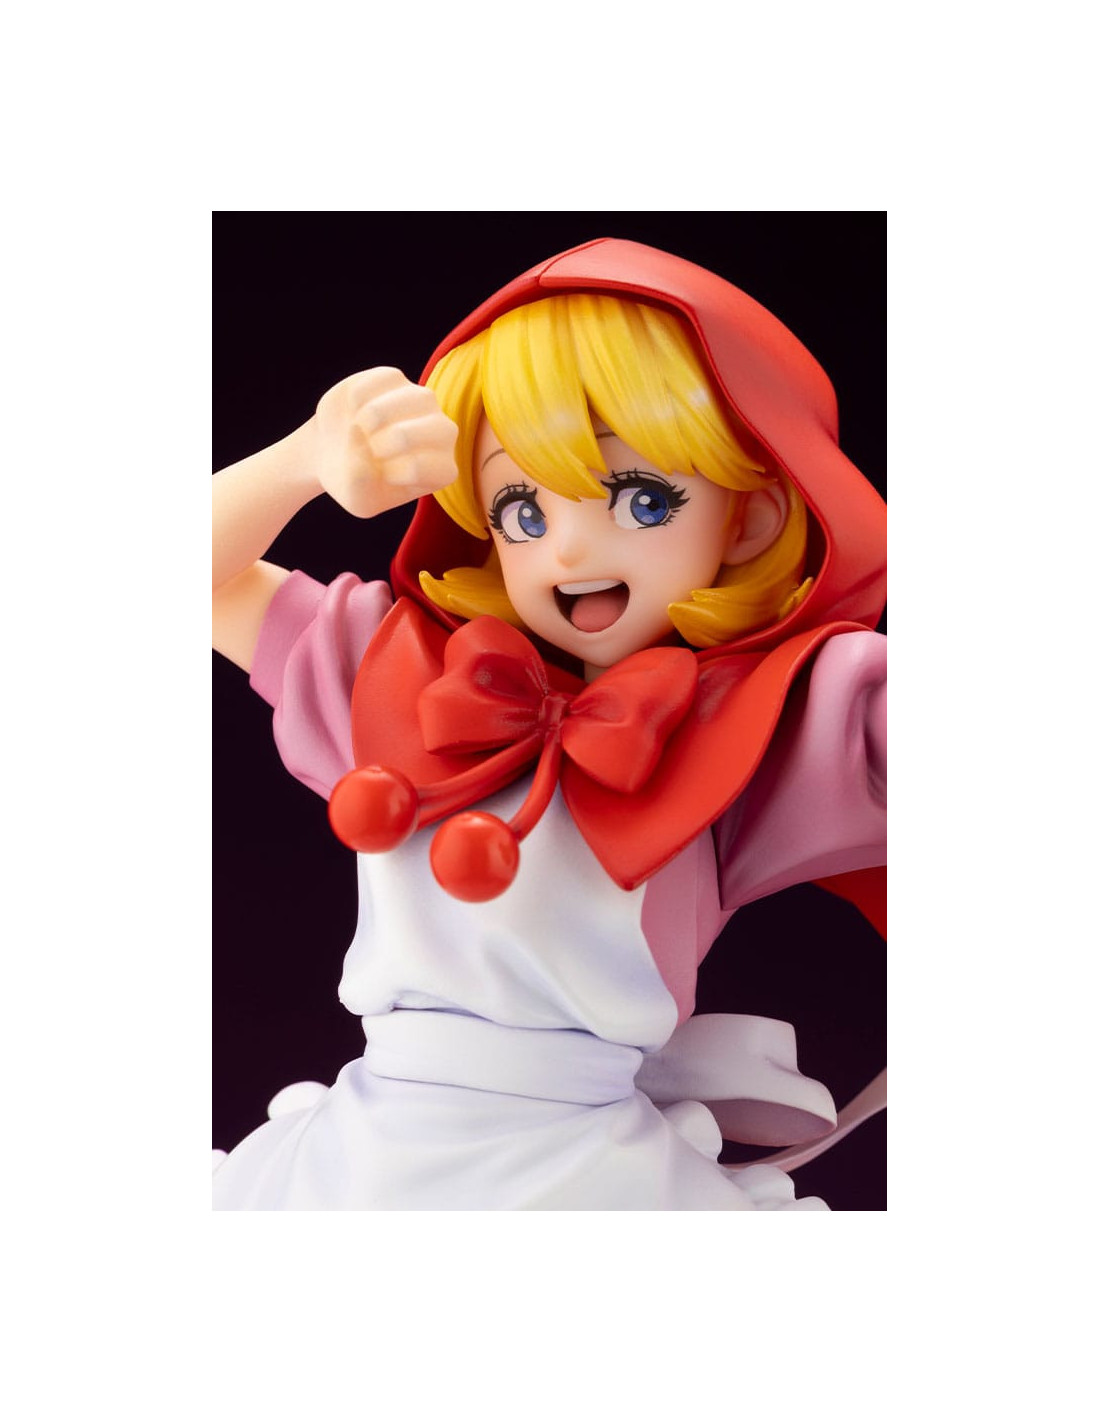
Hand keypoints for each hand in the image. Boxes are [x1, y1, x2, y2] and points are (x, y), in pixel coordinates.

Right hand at [312, 367, 458, 517]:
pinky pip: (379, 381)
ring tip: (361, 430)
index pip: (419, 466)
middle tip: (370, 451)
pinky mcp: (397, 379)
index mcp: (442, 469)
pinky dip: (356, 398)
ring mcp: (423, 401)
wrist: (336, 454)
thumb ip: (361, 483)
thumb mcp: (358, 500)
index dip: (387, 472)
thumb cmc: (357, 482)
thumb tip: (363, 445)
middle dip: (380, 445)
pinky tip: (355, 411)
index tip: (383, 476)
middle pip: (415, 433)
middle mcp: (443, 432)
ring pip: (404, 400)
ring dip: (369, 418)